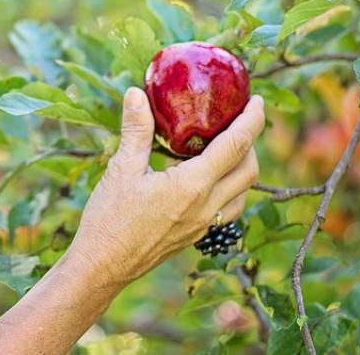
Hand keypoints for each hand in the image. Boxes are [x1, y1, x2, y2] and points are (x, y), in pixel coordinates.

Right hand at [65, 88, 263, 288]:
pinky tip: (207, 178)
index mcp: (193, 185)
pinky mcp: (195, 234)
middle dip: (251, 142)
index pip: (236, 146)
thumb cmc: (109, 218)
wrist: (103, 266)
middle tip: (240, 120)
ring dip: (244, 167)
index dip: (252, 120)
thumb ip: (136, 130)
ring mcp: (203, 224)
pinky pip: (228, 208)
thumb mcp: (121, 168)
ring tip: (227, 146)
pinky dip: (230, 187)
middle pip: (249, 170)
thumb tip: (136, 93)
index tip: (256, 101)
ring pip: (242, 193)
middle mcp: (206, 206)